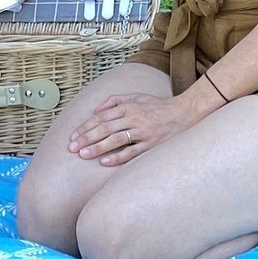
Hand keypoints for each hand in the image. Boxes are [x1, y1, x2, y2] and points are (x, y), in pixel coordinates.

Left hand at [68, 89, 201, 165]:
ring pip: (116, 140)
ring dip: (98, 147)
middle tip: (72, 148)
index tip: (73, 136)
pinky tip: (105, 162)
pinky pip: (132, 152)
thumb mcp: (136, 96)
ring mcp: (143, 132)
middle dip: (86, 138)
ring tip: (83, 154)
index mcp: (128, 106)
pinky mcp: (152, 145)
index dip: (85, 127)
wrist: (185, 113)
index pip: (101, 117)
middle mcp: (134, 118)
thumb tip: (95, 110)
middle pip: (105, 128)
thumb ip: (115, 101)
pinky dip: (118, 157)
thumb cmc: (158, 106)